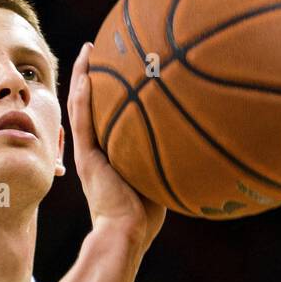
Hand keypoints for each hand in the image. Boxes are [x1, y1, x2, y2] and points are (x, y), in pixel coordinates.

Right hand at [67, 41, 165, 251]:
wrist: (126, 232)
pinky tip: (86, 71)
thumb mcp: (160, 178)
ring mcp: (87, 153)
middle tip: (100, 49)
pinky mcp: (85, 157)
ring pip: (81, 107)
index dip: (112, 92)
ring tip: (88, 50)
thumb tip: (198, 140)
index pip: (108, 117)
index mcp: (110, 156)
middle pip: (91, 106)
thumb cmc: (147, 217)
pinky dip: (82, 94)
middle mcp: (96, 151)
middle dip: (95, 76)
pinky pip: (83, 119)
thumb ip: (168, 157)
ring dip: (83, 77)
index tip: (121, 67)